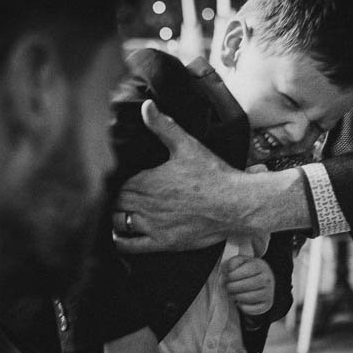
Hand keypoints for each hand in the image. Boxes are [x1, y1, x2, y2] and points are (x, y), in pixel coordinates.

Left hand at [113, 101, 253, 253]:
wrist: (235, 204)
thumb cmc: (213, 175)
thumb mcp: (187, 145)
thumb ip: (163, 126)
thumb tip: (147, 106)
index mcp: (147, 181)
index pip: (117, 183)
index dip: (117, 181)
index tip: (122, 180)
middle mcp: (146, 205)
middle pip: (116, 202)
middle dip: (116, 199)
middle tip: (122, 196)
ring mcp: (153, 225)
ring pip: (119, 223)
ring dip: (117, 218)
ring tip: (122, 213)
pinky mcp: (162, 242)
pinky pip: (130, 246)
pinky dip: (121, 242)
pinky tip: (122, 236)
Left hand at [223, 255, 273, 315]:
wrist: (259, 279)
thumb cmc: (246, 270)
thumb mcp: (239, 262)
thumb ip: (232, 263)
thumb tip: (226, 271)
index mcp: (261, 265)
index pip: (248, 270)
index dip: (234, 275)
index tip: (226, 278)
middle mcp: (268, 279)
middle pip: (250, 284)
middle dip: (234, 287)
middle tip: (226, 288)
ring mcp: (269, 292)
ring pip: (252, 297)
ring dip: (238, 297)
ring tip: (231, 294)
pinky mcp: (267, 304)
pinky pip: (255, 309)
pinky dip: (245, 307)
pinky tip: (239, 302)